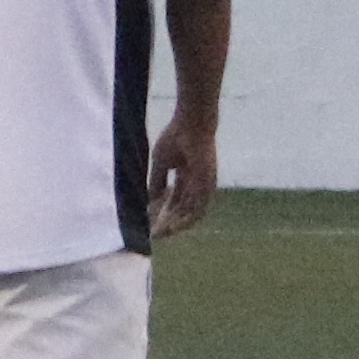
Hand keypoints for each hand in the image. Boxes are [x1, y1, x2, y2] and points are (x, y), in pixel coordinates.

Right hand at [145, 117, 219, 242]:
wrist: (191, 125)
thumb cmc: (176, 137)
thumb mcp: (160, 163)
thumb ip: (156, 182)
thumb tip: (150, 202)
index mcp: (186, 176)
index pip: (174, 199)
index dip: (162, 211)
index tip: (149, 222)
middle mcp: (197, 183)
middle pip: (182, 208)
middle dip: (167, 221)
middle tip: (154, 233)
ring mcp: (204, 185)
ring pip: (191, 213)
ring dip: (176, 225)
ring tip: (161, 233)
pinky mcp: (208, 186)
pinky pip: (198, 209)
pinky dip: (185, 219)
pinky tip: (172, 226)